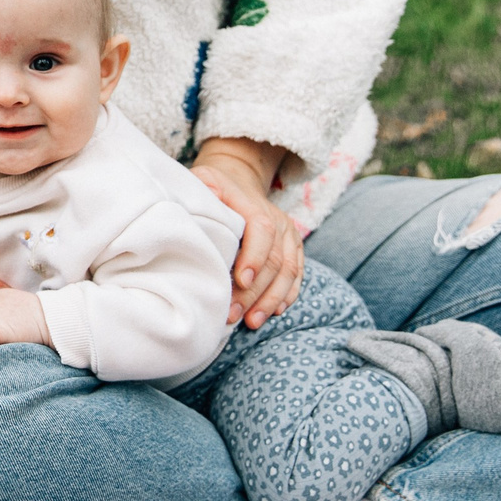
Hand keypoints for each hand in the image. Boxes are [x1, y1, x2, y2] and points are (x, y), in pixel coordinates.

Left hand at [192, 137, 303, 329]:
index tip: (240, 281)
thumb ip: (204, 187)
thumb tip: (207, 194)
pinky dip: (287, 295)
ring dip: (272, 300)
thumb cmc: (215, 185)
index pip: (263, 231)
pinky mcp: (293, 248)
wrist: (240, 178)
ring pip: (290, 272)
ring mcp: (289, 236)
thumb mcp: (204, 178)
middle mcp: (279, 221)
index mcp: (256, 206)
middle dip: (256, 291)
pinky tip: (274, 313)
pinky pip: (297, 275)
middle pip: (275, 260)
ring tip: (252, 322)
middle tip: (233, 314)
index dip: (255, 257)